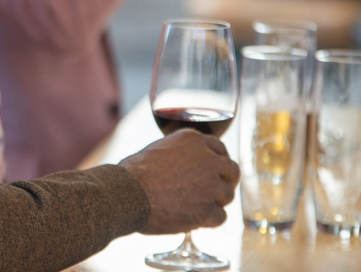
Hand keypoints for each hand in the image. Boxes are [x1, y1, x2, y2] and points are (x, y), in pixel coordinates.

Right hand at [118, 129, 239, 234]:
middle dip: (226, 180)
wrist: (127, 193)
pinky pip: (221, 217)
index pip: (220, 148)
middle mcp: (207, 159)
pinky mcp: (207, 210)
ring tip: (198, 206)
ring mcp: (210, 185)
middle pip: (232, 170)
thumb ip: (179, 152)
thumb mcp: (158, 149)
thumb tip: (186, 160)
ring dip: (216, 202)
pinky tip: (196, 219)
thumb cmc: (134, 172)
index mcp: (194, 140)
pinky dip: (210, 220)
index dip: (218, 161)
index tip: (215, 170)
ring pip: (228, 195)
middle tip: (215, 190)